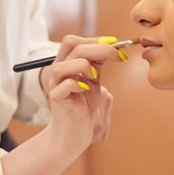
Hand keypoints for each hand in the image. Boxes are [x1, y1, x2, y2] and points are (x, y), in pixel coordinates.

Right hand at [41, 35, 124, 154]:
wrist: (74, 135)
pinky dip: (78, 84)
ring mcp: (55, 85)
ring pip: (63, 64)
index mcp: (66, 64)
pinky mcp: (57, 100)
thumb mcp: (93, 81)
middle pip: (71, 45)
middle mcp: (58, 71)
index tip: (116, 46)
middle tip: (118, 57)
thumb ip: (97, 63)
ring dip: (83, 65)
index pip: (73, 40)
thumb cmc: (84, 108)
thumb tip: (110, 45)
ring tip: (94, 77)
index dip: (96, 39)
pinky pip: (65, 85)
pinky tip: (86, 90)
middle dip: (99, 48)